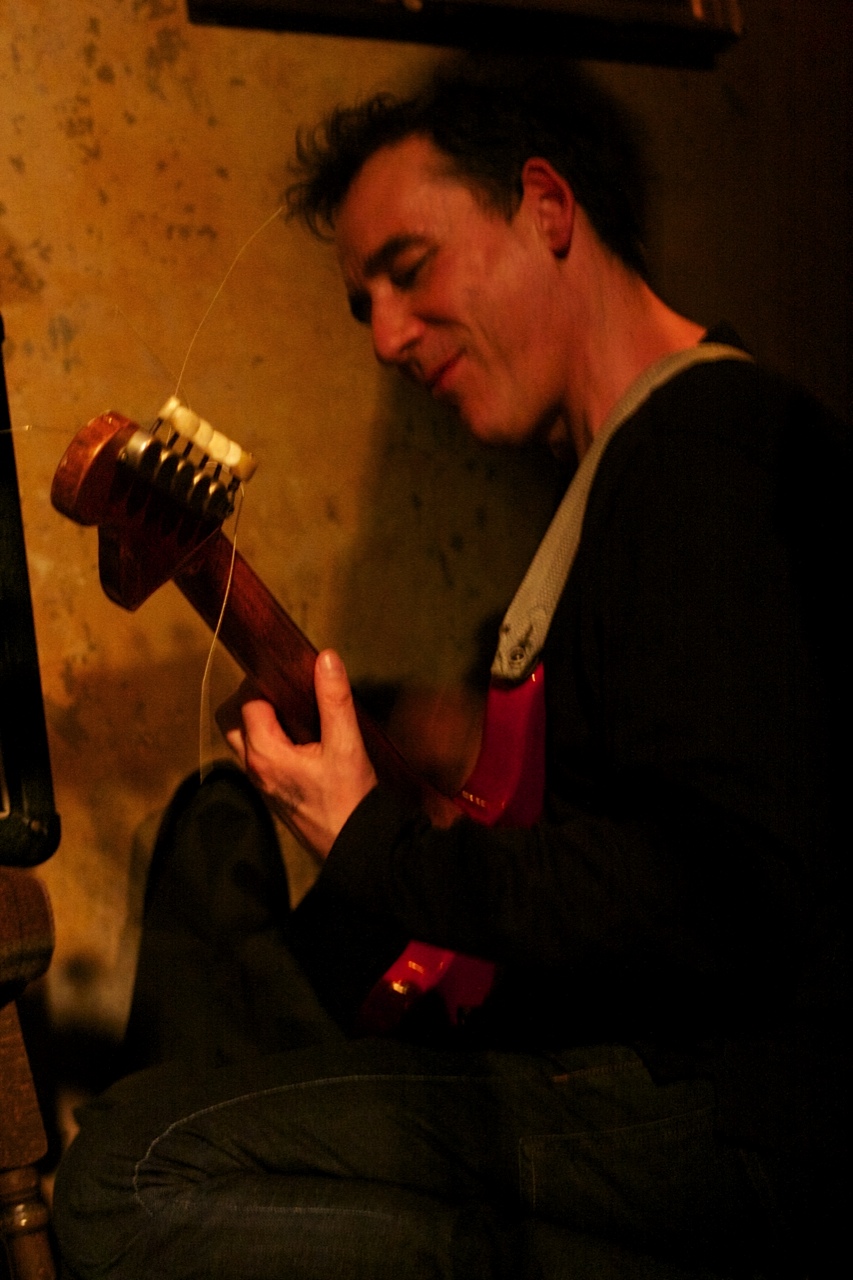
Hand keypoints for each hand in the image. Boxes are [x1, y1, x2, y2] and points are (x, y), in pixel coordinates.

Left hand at [216, 649, 377, 859]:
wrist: (355, 849)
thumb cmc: (350, 800)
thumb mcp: (347, 745)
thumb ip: (334, 700)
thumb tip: (325, 658)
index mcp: (265, 753)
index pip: (248, 701)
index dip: (265, 681)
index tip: (290, 672)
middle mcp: (254, 767)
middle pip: (232, 720)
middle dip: (251, 698)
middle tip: (285, 690)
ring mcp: (260, 782)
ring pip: (242, 739)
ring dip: (258, 719)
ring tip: (295, 711)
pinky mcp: (272, 792)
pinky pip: (257, 756)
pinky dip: (268, 738)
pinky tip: (302, 737)